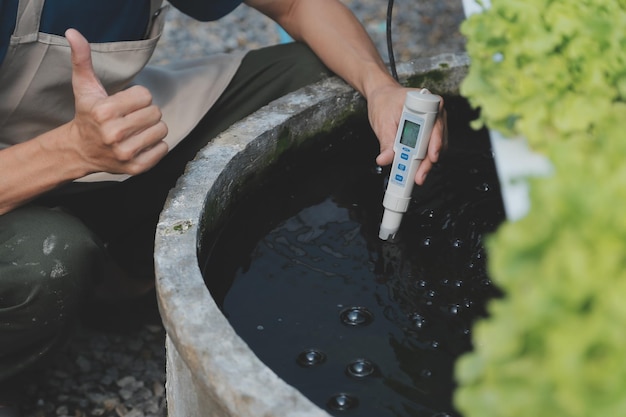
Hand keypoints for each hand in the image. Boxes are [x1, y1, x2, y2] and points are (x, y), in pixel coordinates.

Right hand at [65, 29, 168, 175]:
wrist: (81, 150)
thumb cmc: (87, 115)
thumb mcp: (84, 87)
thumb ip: (83, 60)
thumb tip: (74, 33)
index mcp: (104, 112)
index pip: (145, 95)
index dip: (138, 97)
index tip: (125, 104)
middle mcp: (114, 134)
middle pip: (156, 112)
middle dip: (146, 112)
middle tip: (131, 118)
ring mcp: (125, 153)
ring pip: (162, 130)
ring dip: (153, 128)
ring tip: (136, 130)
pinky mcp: (136, 168)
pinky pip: (163, 149)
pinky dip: (156, 145)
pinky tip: (140, 143)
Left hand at [368, 84, 447, 184]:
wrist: (383, 96)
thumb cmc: (385, 102)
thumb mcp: (383, 122)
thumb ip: (386, 142)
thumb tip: (385, 159)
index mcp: (426, 102)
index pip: (435, 125)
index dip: (435, 142)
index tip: (431, 156)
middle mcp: (435, 112)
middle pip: (438, 139)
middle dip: (428, 160)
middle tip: (418, 175)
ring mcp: (434, 122)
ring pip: (436, 147)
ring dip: (426, 163)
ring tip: (416, 175)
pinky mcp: (430, 132)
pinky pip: (431, 148)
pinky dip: (423, 159)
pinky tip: (416, 169)